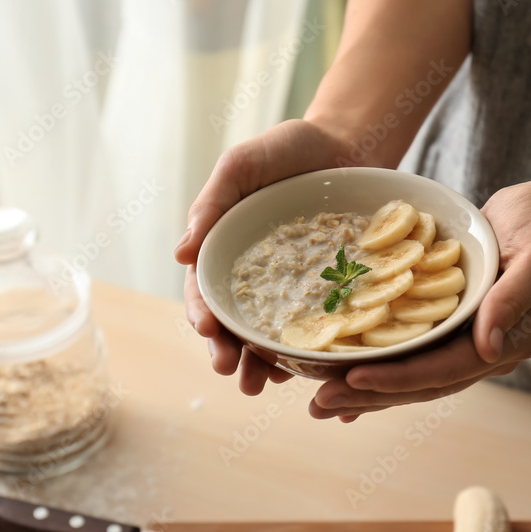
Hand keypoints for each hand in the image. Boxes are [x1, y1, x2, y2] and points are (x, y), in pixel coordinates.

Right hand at [175, 119, 373, 393]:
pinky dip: (310, 352)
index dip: (203, 313)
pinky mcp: (330, 293)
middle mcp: (256, 277)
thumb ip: (212, 203)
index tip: (207, 330)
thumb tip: (180, 254)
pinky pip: (318, 328)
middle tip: (232, 374)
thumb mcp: (243, 165)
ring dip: (262, 365)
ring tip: (261, 388)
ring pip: (271, 335)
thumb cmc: (289, 149)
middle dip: (228, 351)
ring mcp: (293, 288)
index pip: (205, 290)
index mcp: (225, 249)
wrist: (350, 143)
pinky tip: (310, 372)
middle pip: (235, 323)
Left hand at [310, 183, 530, 421]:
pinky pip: (411, 358)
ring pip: (411, 377)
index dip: (400, 377)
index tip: (354, 377)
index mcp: (509, 342)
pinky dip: (379, 374)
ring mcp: (465, 344)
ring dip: (366, 392)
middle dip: (370, 395)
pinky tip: (346, 384)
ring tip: (320, 402)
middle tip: (319, 403)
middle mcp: (484, 352)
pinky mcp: (449, 331)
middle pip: (422, 383)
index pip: (446, 369)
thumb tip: (489, 348)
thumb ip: (515, 298)